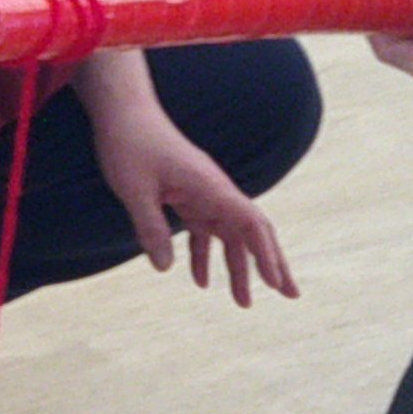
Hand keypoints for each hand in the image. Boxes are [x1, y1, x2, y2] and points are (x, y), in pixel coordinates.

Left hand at [93, 111, 296, 306]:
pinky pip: (204, 230)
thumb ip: (150, 228)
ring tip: (244, 301)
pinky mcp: (186, 196)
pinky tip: (199, 281)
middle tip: (290, 295)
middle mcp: (215, 190)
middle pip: (253, 231)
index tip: (276, 282)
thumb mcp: (134, 189)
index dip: (266, 254)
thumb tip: (164, 268)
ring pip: (230, 235)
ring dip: (238, 267)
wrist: (123, 112)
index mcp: (211, 186)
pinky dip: (205, 255)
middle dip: (271, 264)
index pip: (251, 223)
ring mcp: (203, 193)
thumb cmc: (129, 144)